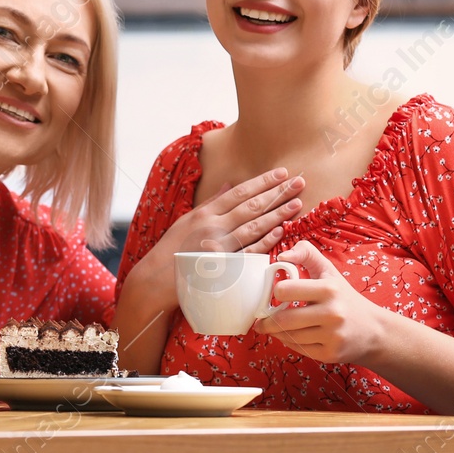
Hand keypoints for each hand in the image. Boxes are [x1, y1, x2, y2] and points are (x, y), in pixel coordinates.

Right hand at [128, 168, 305, 318]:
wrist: (155, 280)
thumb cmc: (172, 250)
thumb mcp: (187, 221)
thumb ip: (211, 203)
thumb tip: (229, 185)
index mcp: (205, 213)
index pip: (239, 192)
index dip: (262, 182)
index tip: (281, 173)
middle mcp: (212, 226)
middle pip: (251, 206)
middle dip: (277, 193)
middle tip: (298, 182)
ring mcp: (219, 246)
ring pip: (254, 226)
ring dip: (278, 213)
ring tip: (297, 203)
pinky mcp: (223, 267)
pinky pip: (249, 251)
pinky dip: (266, 240)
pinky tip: (281, 230)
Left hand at [255, 239, 386, 364]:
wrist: (375, 331)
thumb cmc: (345, 297)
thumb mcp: (329, 271)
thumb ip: (306, 253)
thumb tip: (282, 256)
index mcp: (329, 289)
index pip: (285, 291)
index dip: (276, 292)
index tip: (277, 295)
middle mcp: (332, 313)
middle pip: (283, 319)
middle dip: (267, 320)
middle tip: (262, 318)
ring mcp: (332, 336)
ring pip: (288, 336)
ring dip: (276, 332)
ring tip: (275, 327)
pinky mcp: (330, 354)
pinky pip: (298, 348)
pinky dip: (290, 342)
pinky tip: (292, 335)